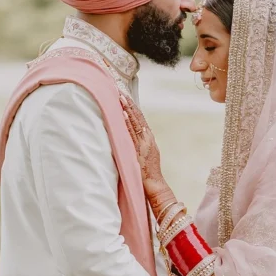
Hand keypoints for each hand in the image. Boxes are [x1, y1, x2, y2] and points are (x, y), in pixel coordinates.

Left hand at [119, 95, 173, 215]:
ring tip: (120, 98)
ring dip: (127, 110)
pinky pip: (132, 135)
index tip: (125, 96)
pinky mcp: (139, 150)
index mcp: (149, 139)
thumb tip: (128, 137)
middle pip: (138, 117)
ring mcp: (144, 144)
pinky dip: (128, 124)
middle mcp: (148, 139)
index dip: (133, 107)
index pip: (140, 119)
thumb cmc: (148, 173)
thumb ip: (138, 145)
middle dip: (129, 104)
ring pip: (135, 123)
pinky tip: (123, 115)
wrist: (155, 185)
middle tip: (120, 91)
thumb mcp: (144, 155)